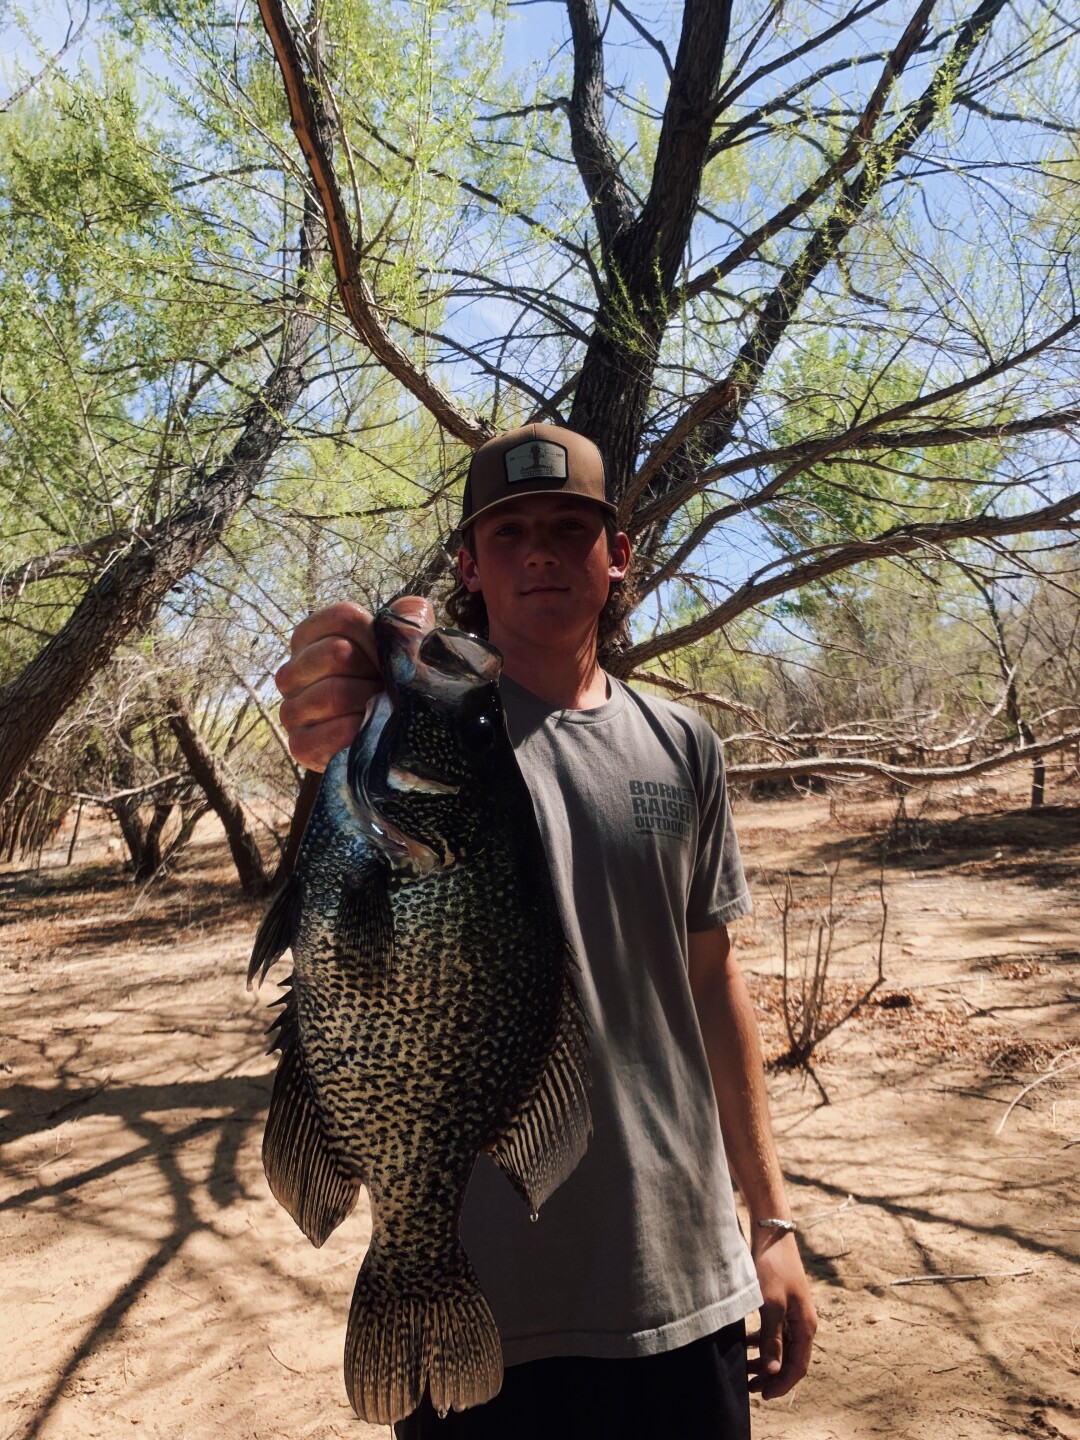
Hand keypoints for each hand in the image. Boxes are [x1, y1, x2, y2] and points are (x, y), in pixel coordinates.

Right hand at [276, 597, 433, 770]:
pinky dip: (355, 732)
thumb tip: (413, 609)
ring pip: (332, 693)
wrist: (395, 737)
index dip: (377, 635)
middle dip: (375, 671)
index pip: (343, 618)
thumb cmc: (394, 684)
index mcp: (311, 639)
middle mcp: (292, 672)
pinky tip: (370, 730)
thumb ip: (408, 625)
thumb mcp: (407, 650)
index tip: (391, 654)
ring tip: (384, 709)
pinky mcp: (300, 745)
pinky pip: (323, 734)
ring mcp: (291, 710)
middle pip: (336, 652)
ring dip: (370, 703)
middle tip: (389, 687)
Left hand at [746, 1230, 816, 1398]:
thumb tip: (774, 1373)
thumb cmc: (772, 1267)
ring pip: (782, 1347)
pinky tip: (746, 1344)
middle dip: (772, 1376)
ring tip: (744, 1370)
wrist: (771, 1232)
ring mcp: (794, 1313)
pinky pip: (775, 1332)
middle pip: (790, 1360)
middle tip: (749, 1387)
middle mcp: (803, 1322)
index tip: (761, 1396)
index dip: (781, 1385)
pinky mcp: (783, 1303)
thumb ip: (772, 1340)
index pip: (798, 1367)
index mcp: (806, 1326)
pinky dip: (762, 1343)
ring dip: (765, 1361)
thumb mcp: (771, 1305)